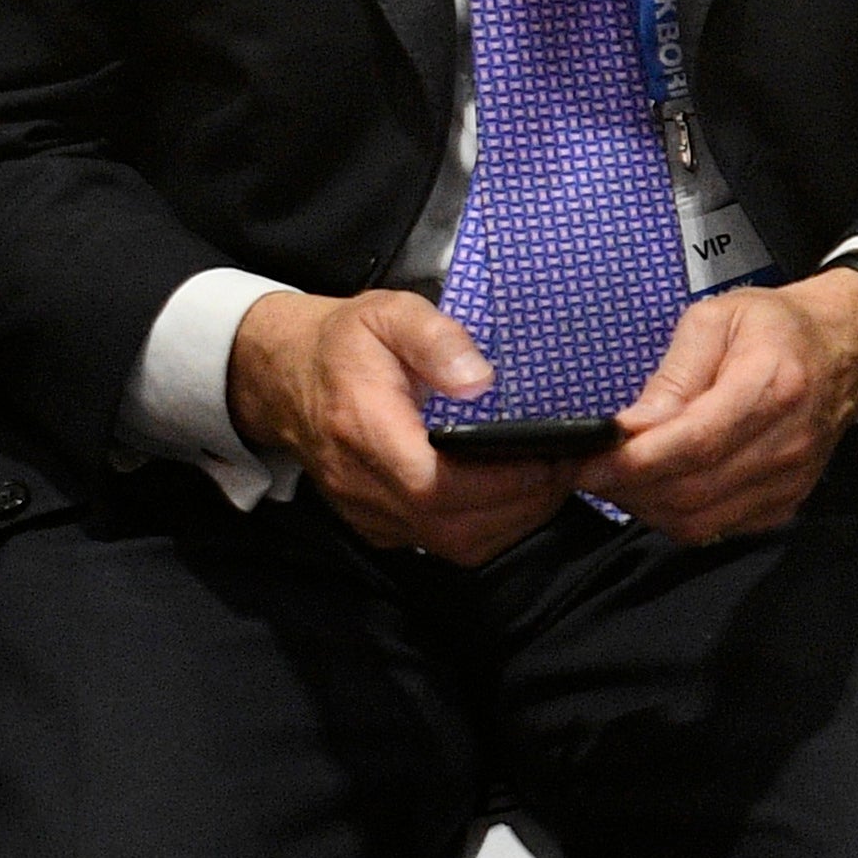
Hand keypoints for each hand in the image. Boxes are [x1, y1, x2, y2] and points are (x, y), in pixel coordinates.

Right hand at [229, 287, 583, 564]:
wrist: (286, 375)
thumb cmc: (345, 342)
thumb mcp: (389, 313)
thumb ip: (435, 338)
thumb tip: (481, 381)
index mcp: (362, 429)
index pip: (436, 486)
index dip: (503, 482)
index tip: (554, 457)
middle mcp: (360, 484)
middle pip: (454, 526)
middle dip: (524, 503)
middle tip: (571, 465)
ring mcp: (367, 513)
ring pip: (455, 544)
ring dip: (514, 519)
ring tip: (552, 478)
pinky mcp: (378, 526)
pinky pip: (443, 544)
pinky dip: (490, 526)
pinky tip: (516, 492)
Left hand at [573, 269, 857, 541]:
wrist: (845, 351)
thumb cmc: (776, 327)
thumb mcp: (715, 321)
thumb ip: (671, 377)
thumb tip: (626, 431)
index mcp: (772, 386)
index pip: (695, 443)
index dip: (633, 462)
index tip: (584, 463)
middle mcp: (787, 443)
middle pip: (691, 490)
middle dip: (627, 487)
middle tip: (586, 469)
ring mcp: (791, 480)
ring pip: (699, 520)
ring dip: (646, 506)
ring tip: (618, 477)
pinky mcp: (786, 503)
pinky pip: (717, 528)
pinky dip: (675, 515)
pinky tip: (658, 486)